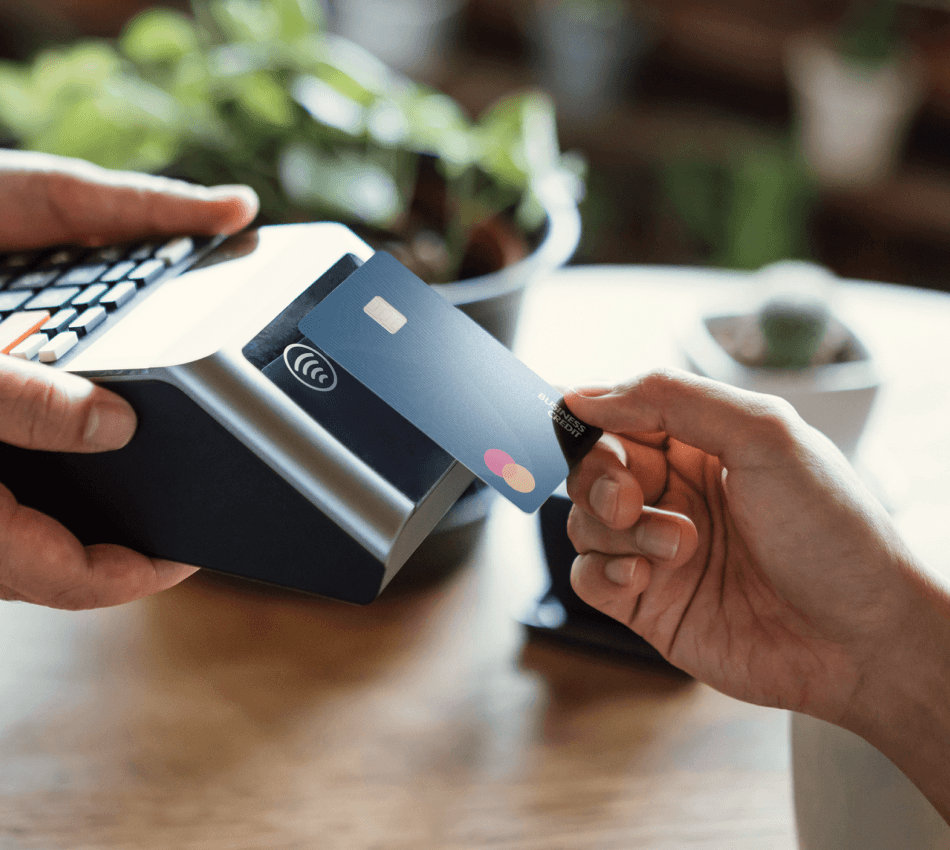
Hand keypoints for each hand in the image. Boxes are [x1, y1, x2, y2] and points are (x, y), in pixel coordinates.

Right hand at [0, 152, 258, 608]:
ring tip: (139, 464)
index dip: (148, 573)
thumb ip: (24, 405)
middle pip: (64, 557)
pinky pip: (7, 494)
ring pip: (31, 527)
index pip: (81, 581)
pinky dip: (38, 469)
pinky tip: (60, 418)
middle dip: (123, 536)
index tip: (197, 551)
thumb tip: (115, 423)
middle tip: (181, 499)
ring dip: (81, 504)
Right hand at [565, 369, 928, 726]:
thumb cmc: (832, 530)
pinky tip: (644, 580)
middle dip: (598, 477)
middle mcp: (675, 493)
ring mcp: (658, 550)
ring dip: (616, 530)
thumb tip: (586, 395)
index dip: (593, 416)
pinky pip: (587, 578)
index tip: (577, 420)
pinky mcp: (647, 604)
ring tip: (678, 547)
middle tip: (631, 497)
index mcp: (701, 444)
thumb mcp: (763, 434)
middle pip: (591, 467)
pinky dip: (603, 573)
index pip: (620, 414)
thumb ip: (671, 399)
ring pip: (583, 520)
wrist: (862, 639)